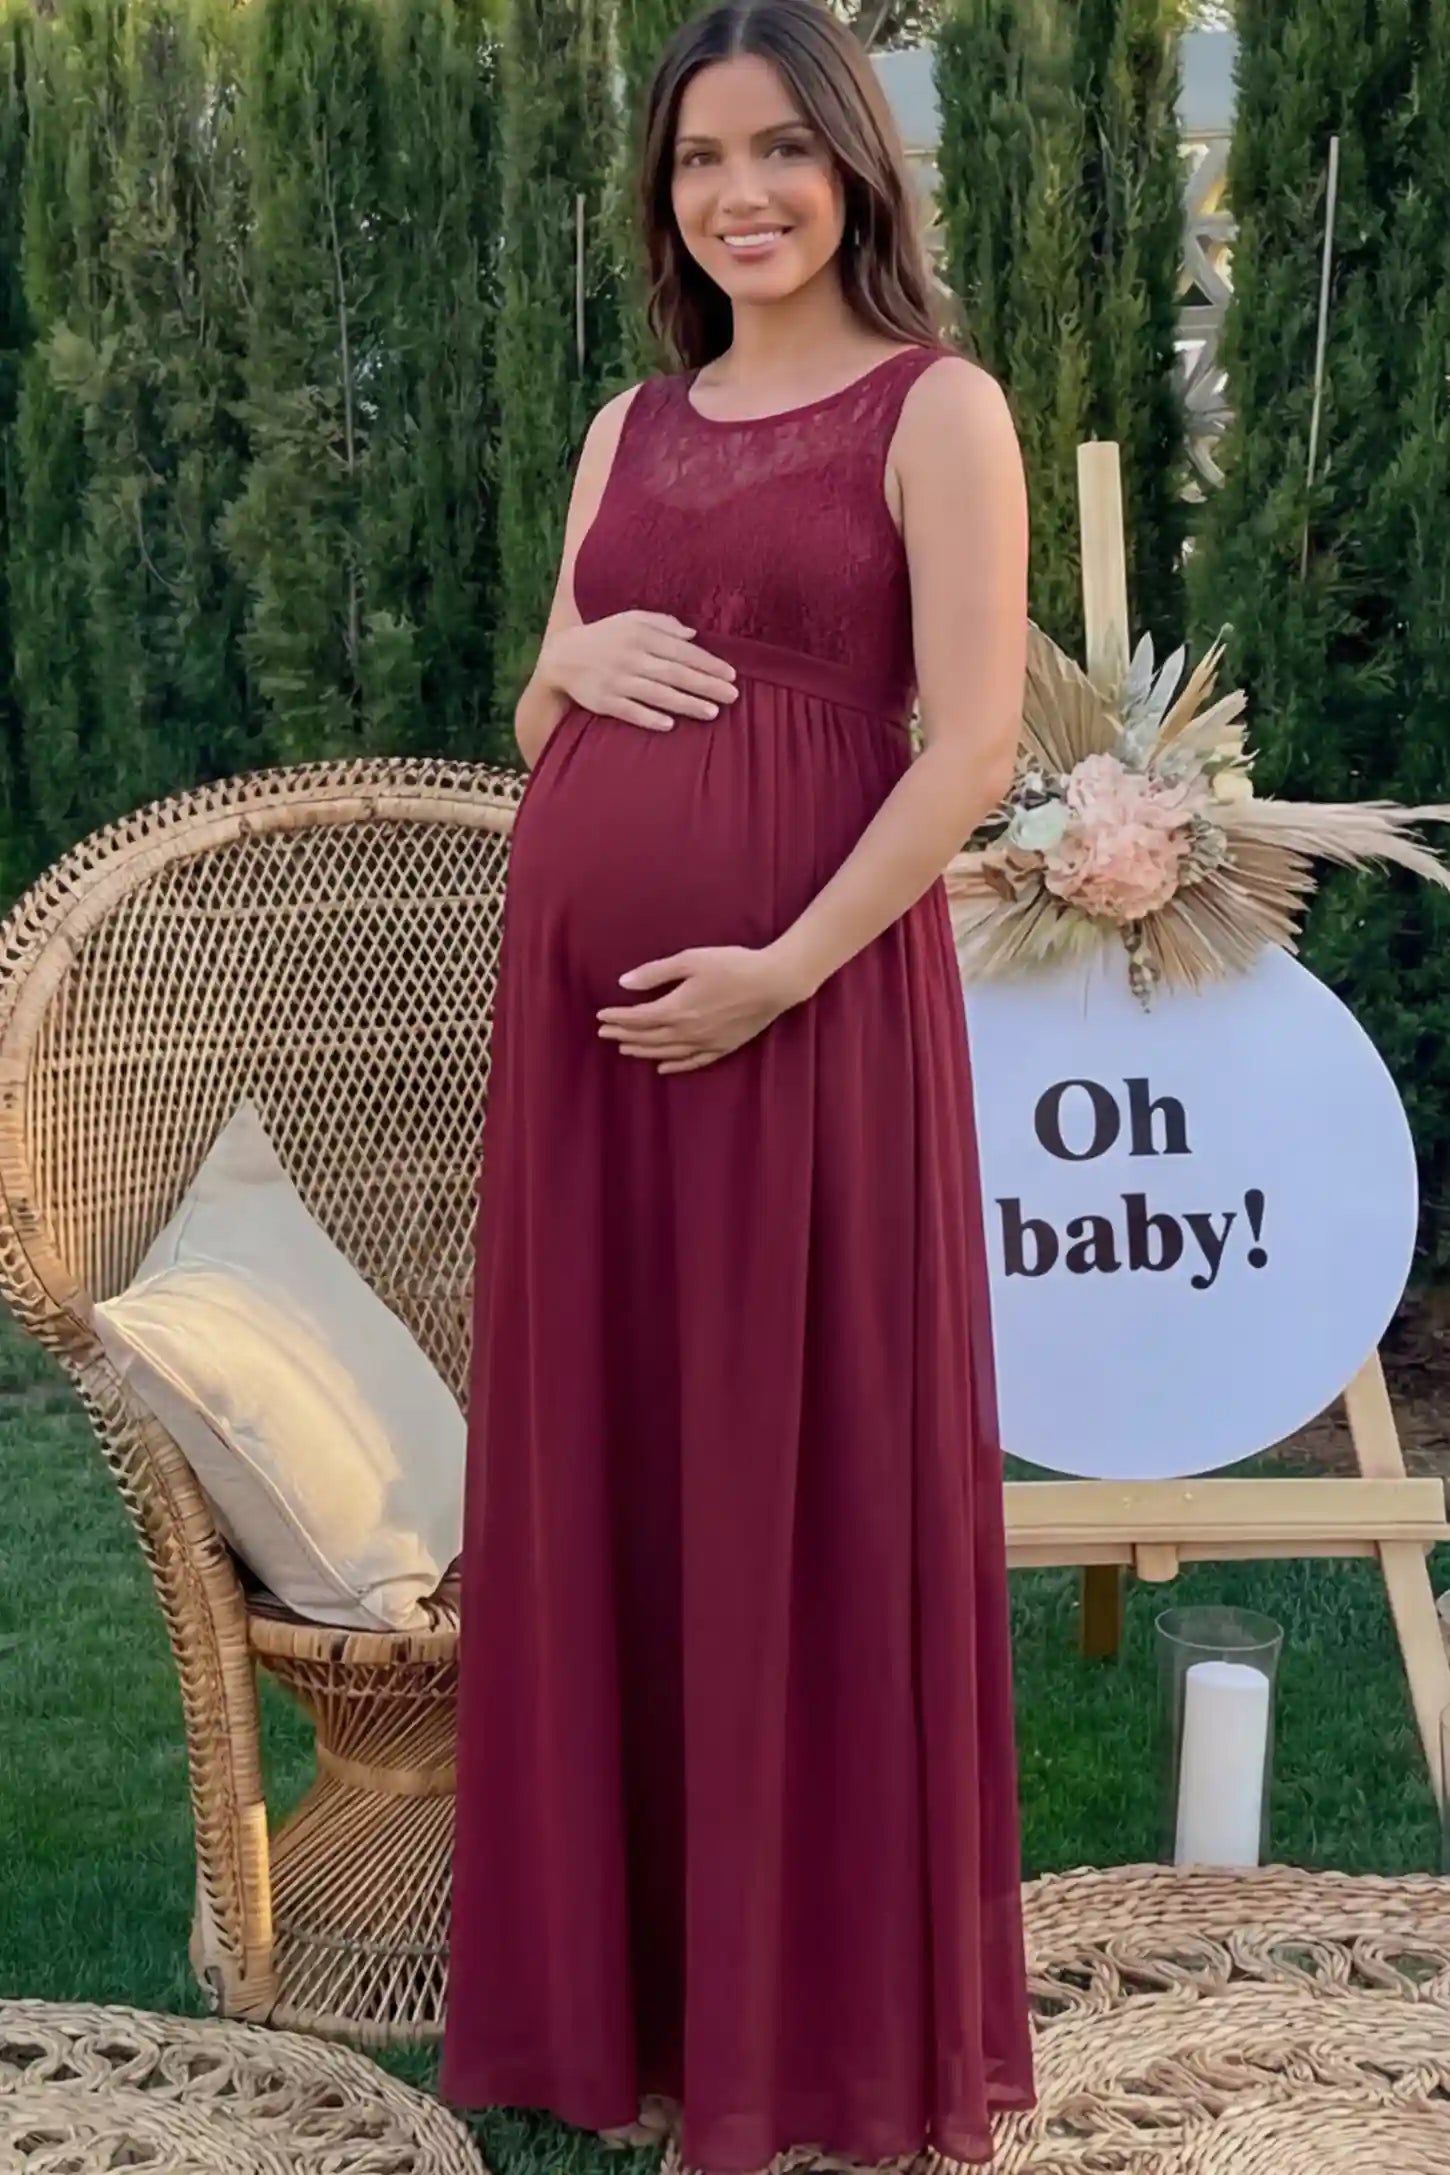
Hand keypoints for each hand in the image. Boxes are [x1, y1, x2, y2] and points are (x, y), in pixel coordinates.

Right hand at [542, 611, 738, 732]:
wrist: (562, 656)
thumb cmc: (605, 636)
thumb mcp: (631, 619)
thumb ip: (662, 624)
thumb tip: (693, 634)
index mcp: (640, 635)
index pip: (682, 650)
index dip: (708, 663)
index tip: (731, 675)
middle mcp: (630, 657)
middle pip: (675, 673)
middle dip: (706, 685)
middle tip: (733, 696)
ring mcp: (616, 681)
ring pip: (657, 694)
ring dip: (686, 704)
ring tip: (713, 712)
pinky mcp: (603, 702)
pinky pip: (630, 711)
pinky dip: (649, 717)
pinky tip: (670, 725)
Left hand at [597, 946, 804, 1074]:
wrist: (774, 982)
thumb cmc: (733, 965)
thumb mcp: (690, 960)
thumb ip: (655, 973)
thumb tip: (623, 983)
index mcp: (677, 1009)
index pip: (638, 1018)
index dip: (617, 1018)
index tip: (601, 1017)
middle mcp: (687, 1031)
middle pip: (648, 1038)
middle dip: (624, 1035)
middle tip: (605, 1034)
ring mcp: (705, 1043)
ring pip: (666, 1053)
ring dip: (643, 1051)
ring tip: (625, 1048)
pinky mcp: (722, 1047)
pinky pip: (692, 1063)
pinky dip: (674, 1066)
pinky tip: (662, 1068)